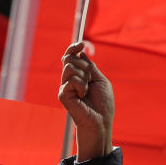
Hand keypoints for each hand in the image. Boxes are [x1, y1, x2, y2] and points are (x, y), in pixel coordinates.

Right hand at [57, 41, 113, 160]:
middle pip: (69, 58)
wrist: (101, 120)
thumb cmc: (102, 103)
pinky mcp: (62, 94)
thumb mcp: (99, 80)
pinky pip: (71, 79)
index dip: (74, 48)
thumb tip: (81, 53)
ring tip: (86, 90)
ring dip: (83, 76)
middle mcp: (69, 80)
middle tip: (89, 79)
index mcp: (78, 75)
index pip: (71, 57)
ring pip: (69, 67)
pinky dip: (81, 86)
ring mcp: (65, 87)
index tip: (81, 44)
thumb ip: (90, 67)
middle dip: (83, 64)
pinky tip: (82, 96)